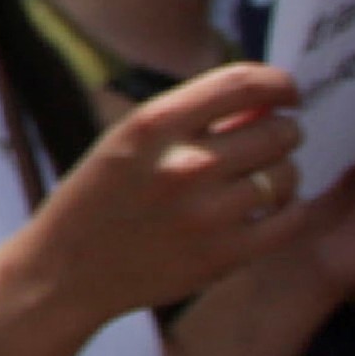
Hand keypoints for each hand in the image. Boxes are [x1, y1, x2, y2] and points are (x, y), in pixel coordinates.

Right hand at [26, 62, 311, 321]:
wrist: (64, 272)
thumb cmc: (98, 199)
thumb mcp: (126, 142)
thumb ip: (192, 118)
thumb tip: (270, 103)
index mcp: (153, 125)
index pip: (245, 83)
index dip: (280, 83)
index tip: (286, 94)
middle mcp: (184, 164)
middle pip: (278, 129)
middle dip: (280, 131)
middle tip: (265, 145)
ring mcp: (207, 213)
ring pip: (288, 174)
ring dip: (280, 174)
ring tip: (255, 183)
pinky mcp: (224, 256)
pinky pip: (290, 218)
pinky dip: (286, 211)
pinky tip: (263, 212)